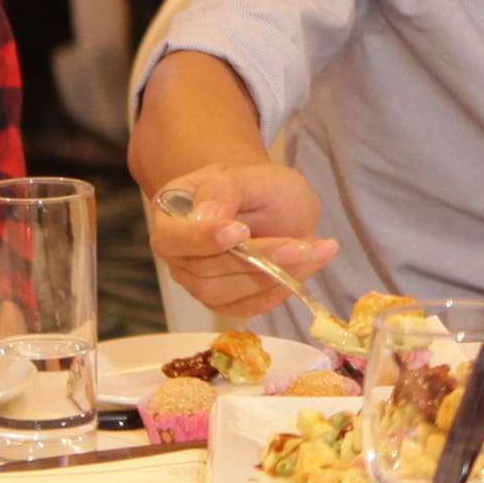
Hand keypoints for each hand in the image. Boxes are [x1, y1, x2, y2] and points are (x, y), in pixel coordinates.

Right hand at [148, 162, 339, 322]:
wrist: (277, 207)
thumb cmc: (259, 187)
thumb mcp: (249, 176)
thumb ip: (225, 190)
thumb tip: (205, 216)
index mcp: (171, 215)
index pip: (173, 238)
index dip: (204, 239)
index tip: (241, 231)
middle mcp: (177, 254)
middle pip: (204, 272)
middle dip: (256, 260)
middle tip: (300, 246)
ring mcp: (198, 282)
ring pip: (225, 294)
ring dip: (273, 277)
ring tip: (313, 252)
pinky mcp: (225, 302)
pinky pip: (247, 306)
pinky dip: (280, 289)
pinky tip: (309, 265)